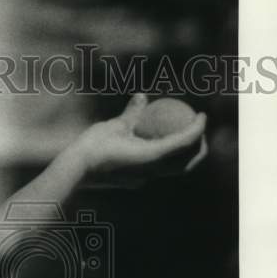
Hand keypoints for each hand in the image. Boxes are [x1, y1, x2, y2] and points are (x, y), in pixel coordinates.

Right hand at [74, 93, 207, 188]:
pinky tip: (160, 142)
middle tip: (198, 127)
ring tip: (183, 135)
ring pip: (174, 169)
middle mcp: (151, 173)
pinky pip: (160, 168)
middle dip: (198, 147)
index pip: (184, 143)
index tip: (201, 115)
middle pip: (186, 163)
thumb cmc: (91, 146)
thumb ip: (132, 113)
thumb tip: (143, 96)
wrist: (75, 173)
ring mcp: (144, 179)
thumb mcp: (113, 125)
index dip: (198, 128)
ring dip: (184, 154)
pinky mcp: (136, 180)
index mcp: (151, 157)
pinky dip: (167, 156)